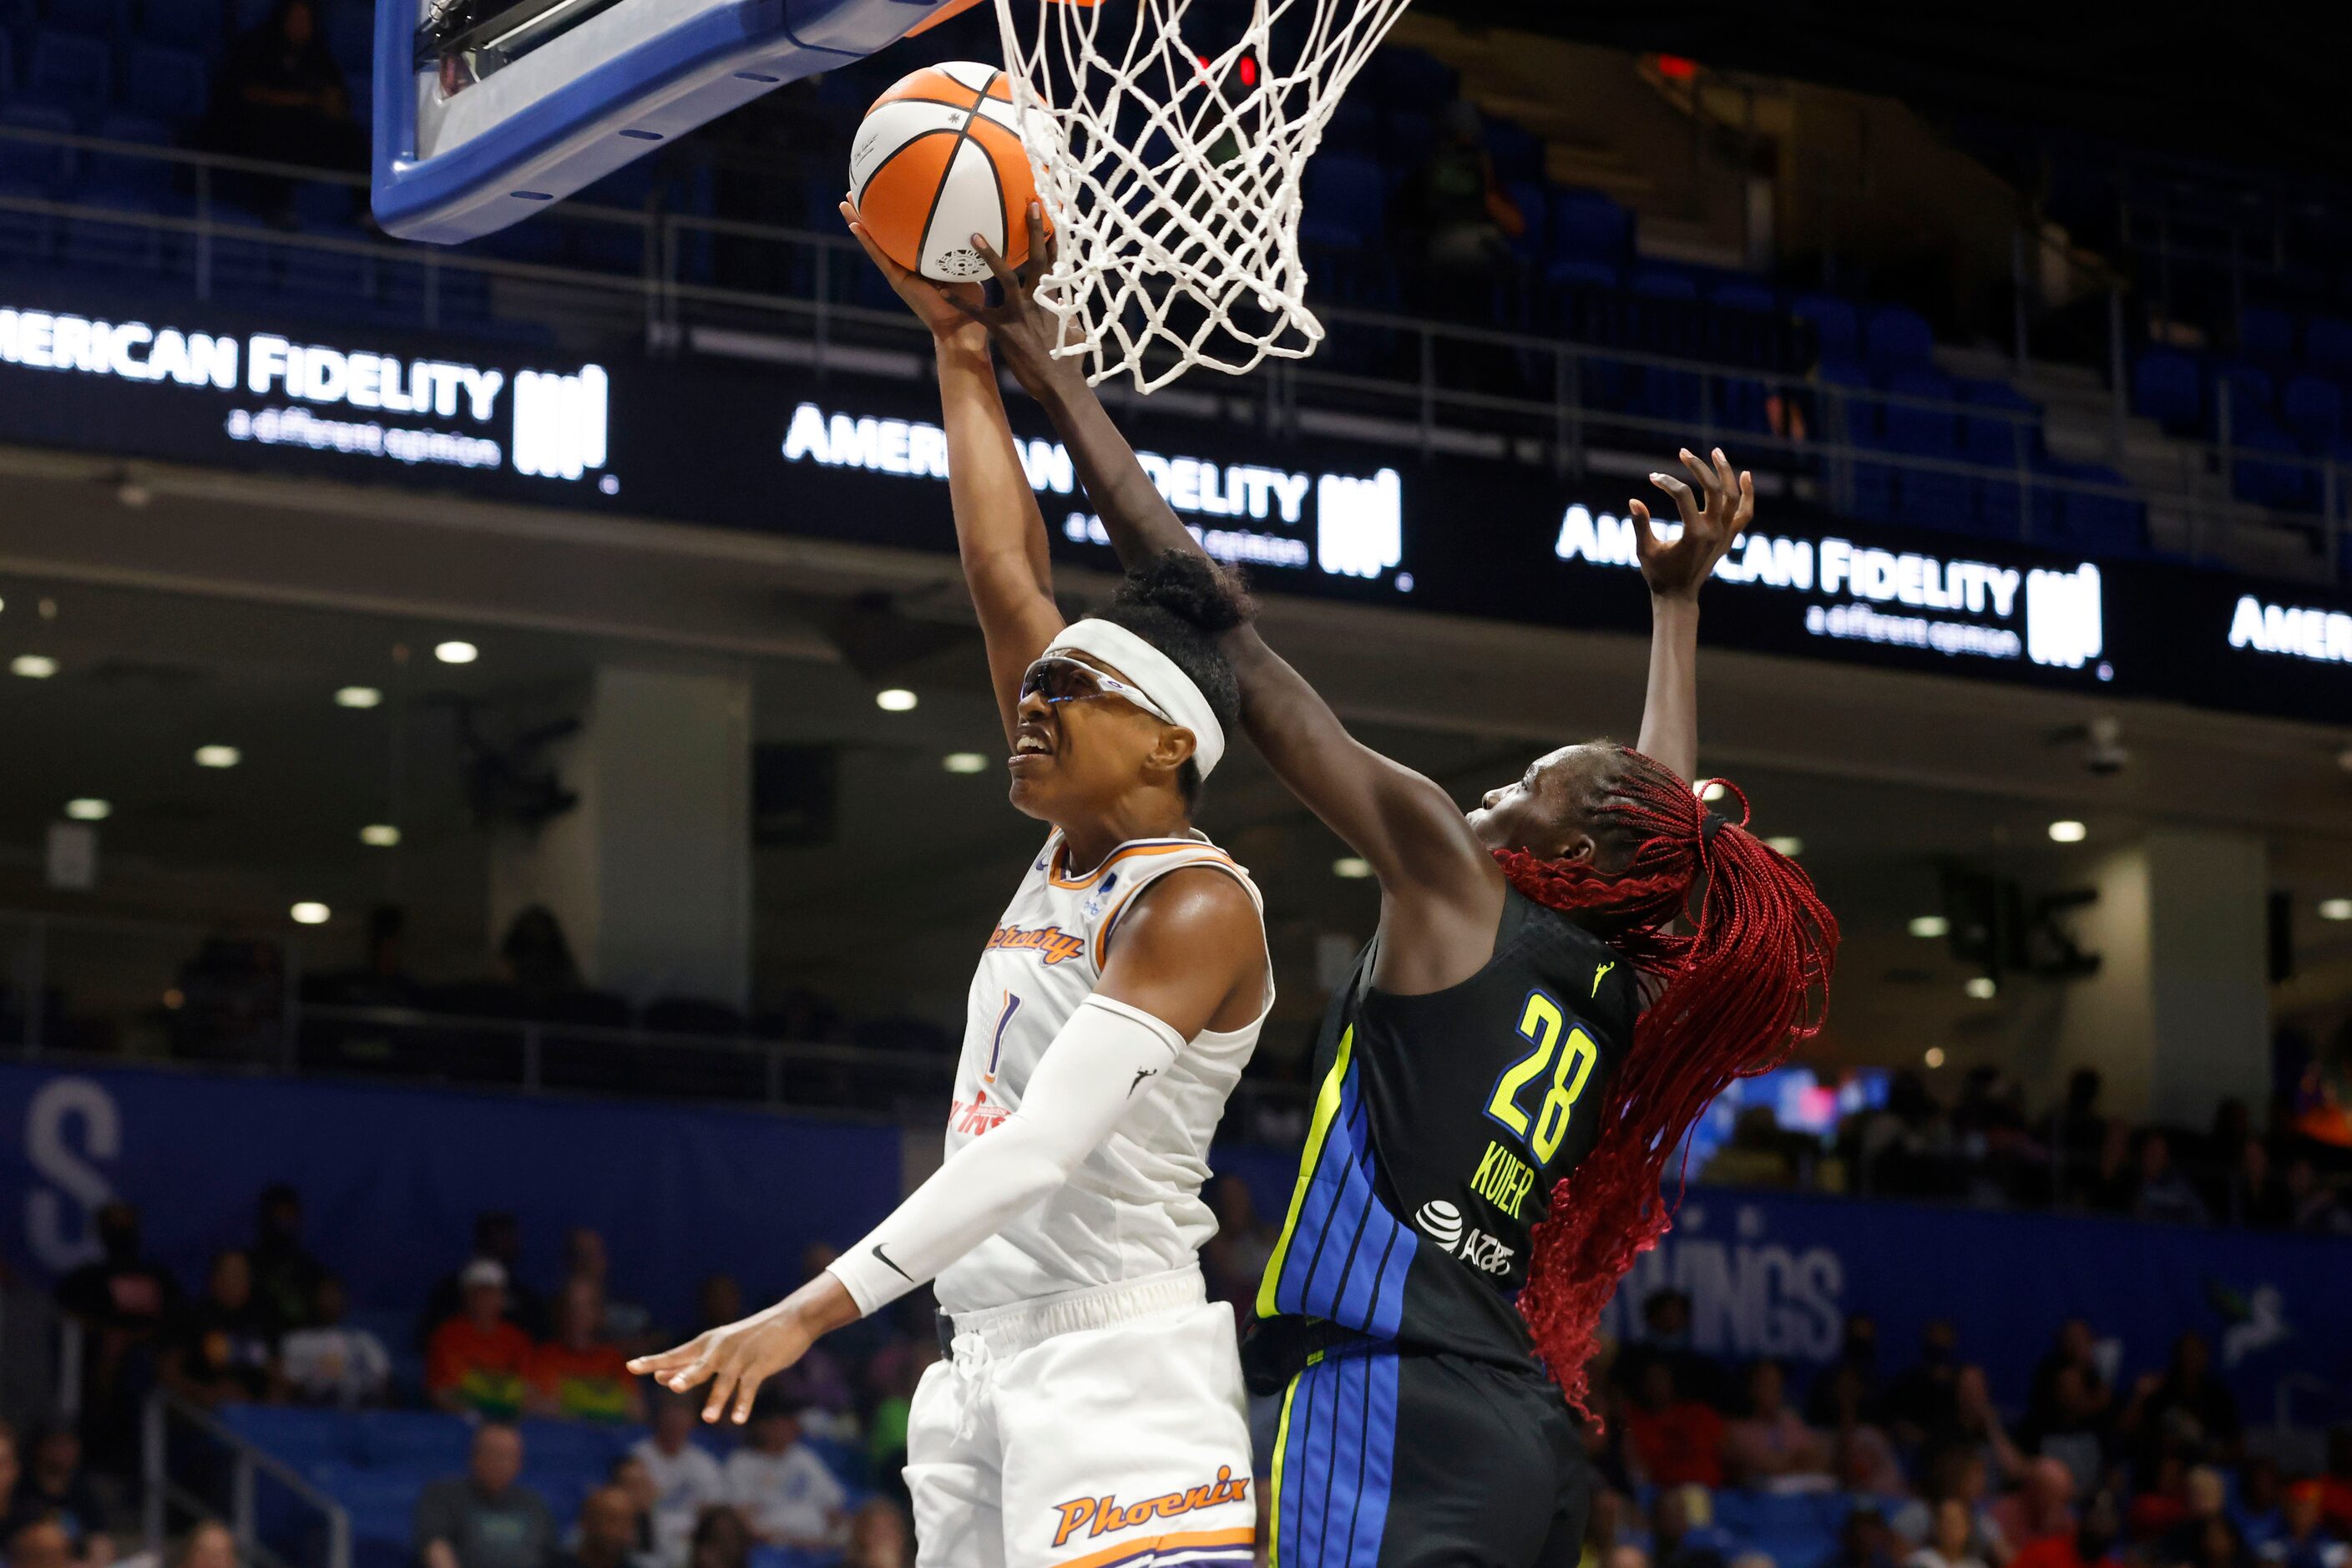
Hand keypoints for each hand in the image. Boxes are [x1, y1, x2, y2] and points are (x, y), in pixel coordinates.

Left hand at [627, 1303, 815, 1424]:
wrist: (792, 1319)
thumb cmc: (751, 1336)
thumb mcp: (718, 1347)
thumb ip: (690, 1364)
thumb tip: (661, 1377)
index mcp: (707, 1344)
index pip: (675, 1354)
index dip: (653, 1361)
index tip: (630, 1366)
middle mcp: (720, 1349)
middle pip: (698, 1365)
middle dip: (684, 1376)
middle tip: (671, 1386)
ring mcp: (740, 1358)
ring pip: (725, 1381)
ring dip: (717, 1399)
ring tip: (708, 1418)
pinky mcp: (760, 1365)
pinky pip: (749, 1387)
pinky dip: (744, 1404)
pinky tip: (738, 1419)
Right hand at [839, 198, 987, 350]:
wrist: (962, 326)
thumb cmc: (970, 301)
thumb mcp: (967, 265)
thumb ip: (962, 247)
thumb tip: (973, 221)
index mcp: (921, 261)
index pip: (903, 233)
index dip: (893, 214)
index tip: (886, 192)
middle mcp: (906, 265)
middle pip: (883, 234)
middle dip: (869, 213)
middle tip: (855, 191)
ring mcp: (899, 273)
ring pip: (874, 242)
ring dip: (859, 222)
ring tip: (845, 203)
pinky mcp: (897, 281)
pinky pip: (880, 257)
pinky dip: (867, 241)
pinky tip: (855, 226)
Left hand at [964, 201, 1082, 401]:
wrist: (1060, 386)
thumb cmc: (1069, 363)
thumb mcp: (1074, 334)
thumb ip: (1069, 316)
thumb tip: (1072, 309)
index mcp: (1055, 300)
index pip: (1057, 263)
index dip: (1055, 239)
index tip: (1054, 217)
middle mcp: (1038, 301)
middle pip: (1037, 259)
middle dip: (1034, 231)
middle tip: (1030, 204)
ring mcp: (1021, 314)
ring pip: (1005, 278)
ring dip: (990, 255)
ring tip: (974, 235)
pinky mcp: (1004, 331)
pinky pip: (978, 313)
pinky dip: (959, 302)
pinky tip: (942, 292)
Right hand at [1633, 446, 1750, 602]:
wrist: (1679, 597)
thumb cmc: (1659, 575)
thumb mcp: (1646, 550)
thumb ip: (1641, 525)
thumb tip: (1633, 501)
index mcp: (1694, 534)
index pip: (1682, 495)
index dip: (1667, 482)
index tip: (1653, 478)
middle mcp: (1715, 532)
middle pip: (1714, 489)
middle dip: (1699, 467)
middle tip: (1683, 452)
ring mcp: (1725, 534)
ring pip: (1733, 496)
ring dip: (1726, 472)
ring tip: (1715, 452)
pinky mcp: (1728, 538)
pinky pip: (1744, 513)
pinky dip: (1747, 494)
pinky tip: (1745, 475)